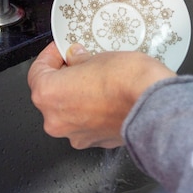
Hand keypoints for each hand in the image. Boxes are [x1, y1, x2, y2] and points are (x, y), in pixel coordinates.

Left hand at [27, 42, 175, 148]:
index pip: (38, 72)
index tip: (61, 49)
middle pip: (51, 95)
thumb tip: (76, 58)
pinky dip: (94, 112)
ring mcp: (77, 134)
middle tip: (81, 63)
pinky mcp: (96, 142)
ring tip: (99, 81)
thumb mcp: (100, 56)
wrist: (154, 106)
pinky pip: (88, 124)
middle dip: (64, 78)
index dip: (50, 56)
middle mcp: (57, 120)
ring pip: (69, 112)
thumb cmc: (127, 80)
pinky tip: (109, 98)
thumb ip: (80, 60)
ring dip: (79, 97)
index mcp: (49, 94)